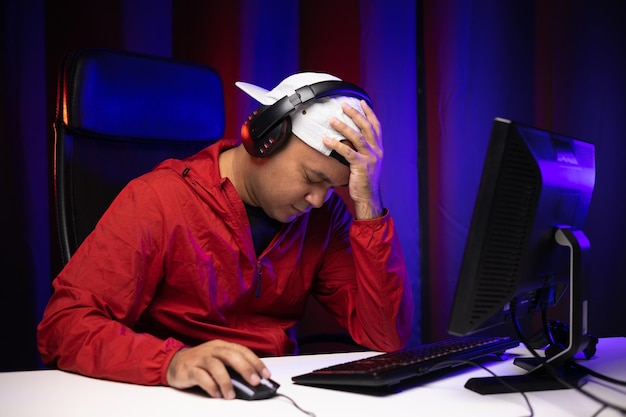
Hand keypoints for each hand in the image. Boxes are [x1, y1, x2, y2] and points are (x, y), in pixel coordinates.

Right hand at [166, 339, 270, 399]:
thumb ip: (232, 367)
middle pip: (231, 356)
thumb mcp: (218, 360)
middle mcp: (212, 350)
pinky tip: (216, 394)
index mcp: (222, 346)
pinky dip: (210, 386)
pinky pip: (201, 377)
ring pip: (216, 366)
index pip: (242, 351)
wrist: (174, 362)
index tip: (266, 374)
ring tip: (232, 395)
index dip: (256, 362)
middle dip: (245, 369)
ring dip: (226, 381)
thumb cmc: (200, 362)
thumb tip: (251, 382)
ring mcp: (200, 358)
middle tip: (254, 382)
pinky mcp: (189, 369)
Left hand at [323, 100, 383, 219]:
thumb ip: (363, 150)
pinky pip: (347, 152)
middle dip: (355, 114)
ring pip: (357, 137)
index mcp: (379, 149)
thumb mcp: (368, 162)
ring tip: (332, 120)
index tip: (362, 102)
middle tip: (344, 105)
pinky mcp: (361, 166)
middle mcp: (377, 151)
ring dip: (344, 127)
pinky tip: (326, 140)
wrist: (368, 197)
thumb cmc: (365, 180)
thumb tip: (352, 138)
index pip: (376, 126)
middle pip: (367, 128)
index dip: (370, 113)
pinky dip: (336, 145)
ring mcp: (370, 158)